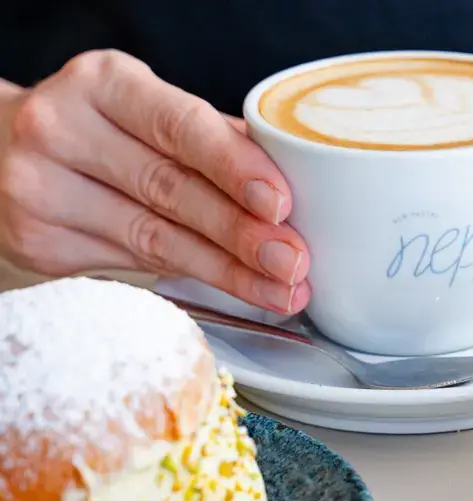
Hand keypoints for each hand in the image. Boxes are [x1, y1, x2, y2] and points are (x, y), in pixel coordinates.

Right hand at [0, 50, 309, 312]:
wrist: (5, 155)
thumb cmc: (99, 131)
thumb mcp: (145, 112)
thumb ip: (210, 140)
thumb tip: (291, 181)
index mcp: (104, 85)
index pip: (179, 127)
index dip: (234, 168)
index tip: (281, 204)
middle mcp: (63, 131)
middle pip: (170, 191)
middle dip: (242, 234)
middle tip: (294, 262)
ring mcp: (43, 192)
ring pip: (155, 241)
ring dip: (228, 272)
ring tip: (280, 290)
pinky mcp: (41, 244)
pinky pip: (134, 269)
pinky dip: (193, 283)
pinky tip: (234, 293)